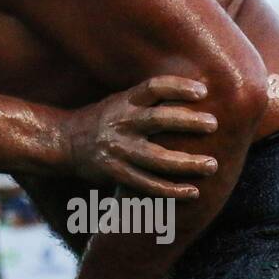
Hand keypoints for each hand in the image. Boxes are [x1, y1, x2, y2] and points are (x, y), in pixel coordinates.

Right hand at [60, 76, 217, 197]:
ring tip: (211, 165)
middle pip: (157, 120)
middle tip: (214, 124)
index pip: (153, 88)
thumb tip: (195, 95)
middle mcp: (121, 123)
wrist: (64, 141)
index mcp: (125, 101)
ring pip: (155, 158)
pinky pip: (146, 184)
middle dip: (187, 122)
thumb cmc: (103, 119)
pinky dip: (170, 190)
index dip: (178, 87)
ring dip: (186, 163)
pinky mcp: (115, 172)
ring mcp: (117, 149)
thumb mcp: (120, 101)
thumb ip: (149, 101)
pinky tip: (192, 191)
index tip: (203, 92)